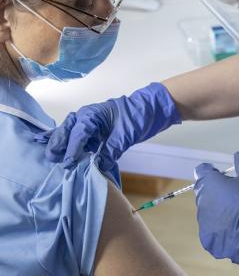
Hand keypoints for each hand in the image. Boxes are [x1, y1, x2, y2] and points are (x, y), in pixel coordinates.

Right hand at [37, 82, 180, 170]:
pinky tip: (69, 157)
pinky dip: (74, 147)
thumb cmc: (138, 116)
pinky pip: (81, 140)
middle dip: (58, 144)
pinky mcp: (97, 133)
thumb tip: (100, 165)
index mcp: (92, 114)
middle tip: (51, 159)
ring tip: (55, 160)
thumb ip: (112, 149)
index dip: (72, 148)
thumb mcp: (126, 134)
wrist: (151, 110)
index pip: (78, 133)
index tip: (68, 163)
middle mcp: (87, 118)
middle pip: (67, 130)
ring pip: (71, 134)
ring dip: (64, 146)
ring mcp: (91, 125)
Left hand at [194, 151, 238, 275]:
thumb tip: (238, 155)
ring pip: (207, 211)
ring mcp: (203, 221)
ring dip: (217, 210)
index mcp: (210, 182)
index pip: (202, 170)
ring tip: (237, 215)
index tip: (222, 176)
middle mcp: (202, 200)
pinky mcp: (207, 238)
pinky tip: (235, 229)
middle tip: (234, 196)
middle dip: (215, 191)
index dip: (212, 172)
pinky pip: (211, 230)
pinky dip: (220, 228)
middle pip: (204, 191)